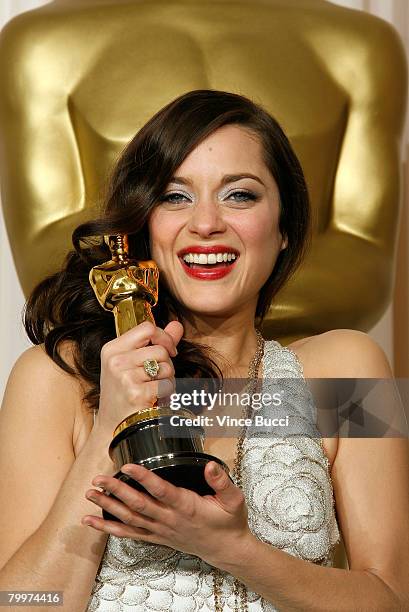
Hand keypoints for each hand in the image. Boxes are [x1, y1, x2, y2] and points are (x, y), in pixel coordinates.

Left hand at [82, 461, 251, 566]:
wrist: (227, 550)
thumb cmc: (229, 523)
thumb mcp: (234, 500)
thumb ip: (222, 481)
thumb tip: (209, 466)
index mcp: (187, 507)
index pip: (161, 491)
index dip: (143, 478)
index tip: (128, 467)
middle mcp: (170, 519)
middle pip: (139, 504)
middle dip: (116, 490)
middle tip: (99, 478)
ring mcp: (161, 530)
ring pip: (130, 519)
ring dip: (108, 506)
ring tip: (91, 494)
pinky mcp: (157, 537)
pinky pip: (130, 534)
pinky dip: (110, 528)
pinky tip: (93, 522)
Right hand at [96, 320, 183, 435]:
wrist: (113, 426)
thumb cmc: (124, 392)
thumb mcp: (133, 363)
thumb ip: (156, 342)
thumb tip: (177, 325)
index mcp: (113, 349)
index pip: (147, 328)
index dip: (164, 337)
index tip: (169, 350)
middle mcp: (116, 361)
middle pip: (160, 350)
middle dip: (167, 364)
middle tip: (156, 378)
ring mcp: (125, 377)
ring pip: (167, 367)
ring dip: (167, 380)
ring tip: (154, 389)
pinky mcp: (136, 393)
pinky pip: (167, 385)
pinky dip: (167, 394)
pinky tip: (154, 400)